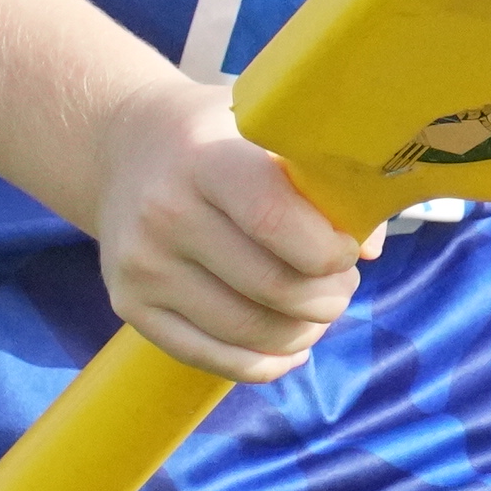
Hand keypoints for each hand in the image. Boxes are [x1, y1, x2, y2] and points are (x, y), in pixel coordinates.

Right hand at [82, 78, 369, 378]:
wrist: (120, 146)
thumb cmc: (216, 138)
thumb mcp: (264, 127)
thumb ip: (322, 178)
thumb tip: (369, 247)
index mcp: (205, 160)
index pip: (274, 220)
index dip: (328, 249)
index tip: (348, 250)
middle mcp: (165, 214)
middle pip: (272, 286)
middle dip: (328, 297)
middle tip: (343, 285)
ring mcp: (142, 266)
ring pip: (248, 330)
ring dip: (303, 332)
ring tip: (319, 311)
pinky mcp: (130, 305)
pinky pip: (211, 358)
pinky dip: (264, 363)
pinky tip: (290, 348)